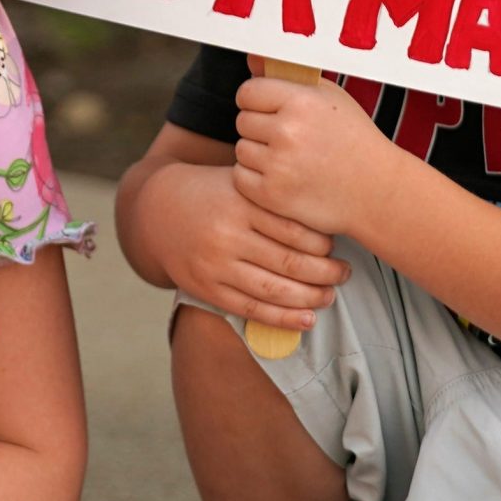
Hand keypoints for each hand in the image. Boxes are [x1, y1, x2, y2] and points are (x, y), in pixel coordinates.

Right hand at [141, 161, 347, 329]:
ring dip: (310, 298)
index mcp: (240, 202)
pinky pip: (250, 309)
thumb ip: (274, 196)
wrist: (156, 210)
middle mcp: (227, 234)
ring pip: (273, 289)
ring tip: (330, 296)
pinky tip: (306, 319)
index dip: (324, 243)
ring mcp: (215, 265)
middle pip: (289, 262)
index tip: (337, 246)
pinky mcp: (206, 288)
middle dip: (325, 273)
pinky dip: (282, 319)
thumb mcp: (239, 180)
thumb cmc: (211, 192)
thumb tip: (326, 220)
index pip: (295, 229)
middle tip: (344, 274)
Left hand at [232, 71, 400, 236]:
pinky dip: (255, 178)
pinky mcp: (272, 195)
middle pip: (242, 121)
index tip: (270, 109)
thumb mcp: (329, 96)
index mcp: (301, 102)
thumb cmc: (354, 139)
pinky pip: (240, 177)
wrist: (377, 189)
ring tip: (288, 158)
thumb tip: (251, 58)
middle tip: (287, 137)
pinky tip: (281, 176)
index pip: (247, 92)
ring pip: (241, 149)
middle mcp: (287, 132)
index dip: (258, 100)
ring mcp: (279, 166)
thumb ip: (287, 75)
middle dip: (260, 128)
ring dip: (258, 154)